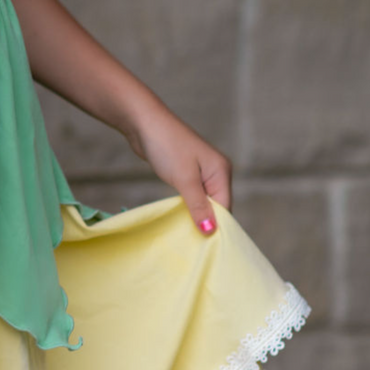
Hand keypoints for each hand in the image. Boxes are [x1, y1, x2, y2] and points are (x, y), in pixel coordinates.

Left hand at [124, 104, 232, 234]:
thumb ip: (198, 205)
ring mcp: (201, 172)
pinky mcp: (187, 172)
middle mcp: (216, 172)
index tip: (204, 246)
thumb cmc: (166, 146)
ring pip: (203, 202)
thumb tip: (210, 231)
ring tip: (185, 236)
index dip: (216, 226)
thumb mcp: (184, 179)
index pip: (225, 207)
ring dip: (195, 216)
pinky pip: (192, 196)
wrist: (143, 122)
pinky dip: (187, 207)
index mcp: (221, 171)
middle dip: (206, 222)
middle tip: (192, 245)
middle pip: (217, 206)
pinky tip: (179, 219)